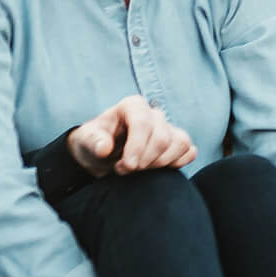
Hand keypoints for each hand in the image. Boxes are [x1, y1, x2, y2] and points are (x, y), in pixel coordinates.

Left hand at [66, 95, 196, 176]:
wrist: (105, 155)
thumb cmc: (95, 144)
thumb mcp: (86, 141)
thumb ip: (93, 141)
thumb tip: (104, 148)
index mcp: (132, 106)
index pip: (143, 122)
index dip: (137, 147)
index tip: (127, 166)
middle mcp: (153, 113)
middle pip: (162, 138)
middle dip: (145, 160)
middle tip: (124, 170)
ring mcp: (168, 127)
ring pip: (180, 144)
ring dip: (160, 163)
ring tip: (140, 169)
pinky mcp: (177, 142)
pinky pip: (189, 151)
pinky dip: (177, 163)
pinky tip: (157, 168)